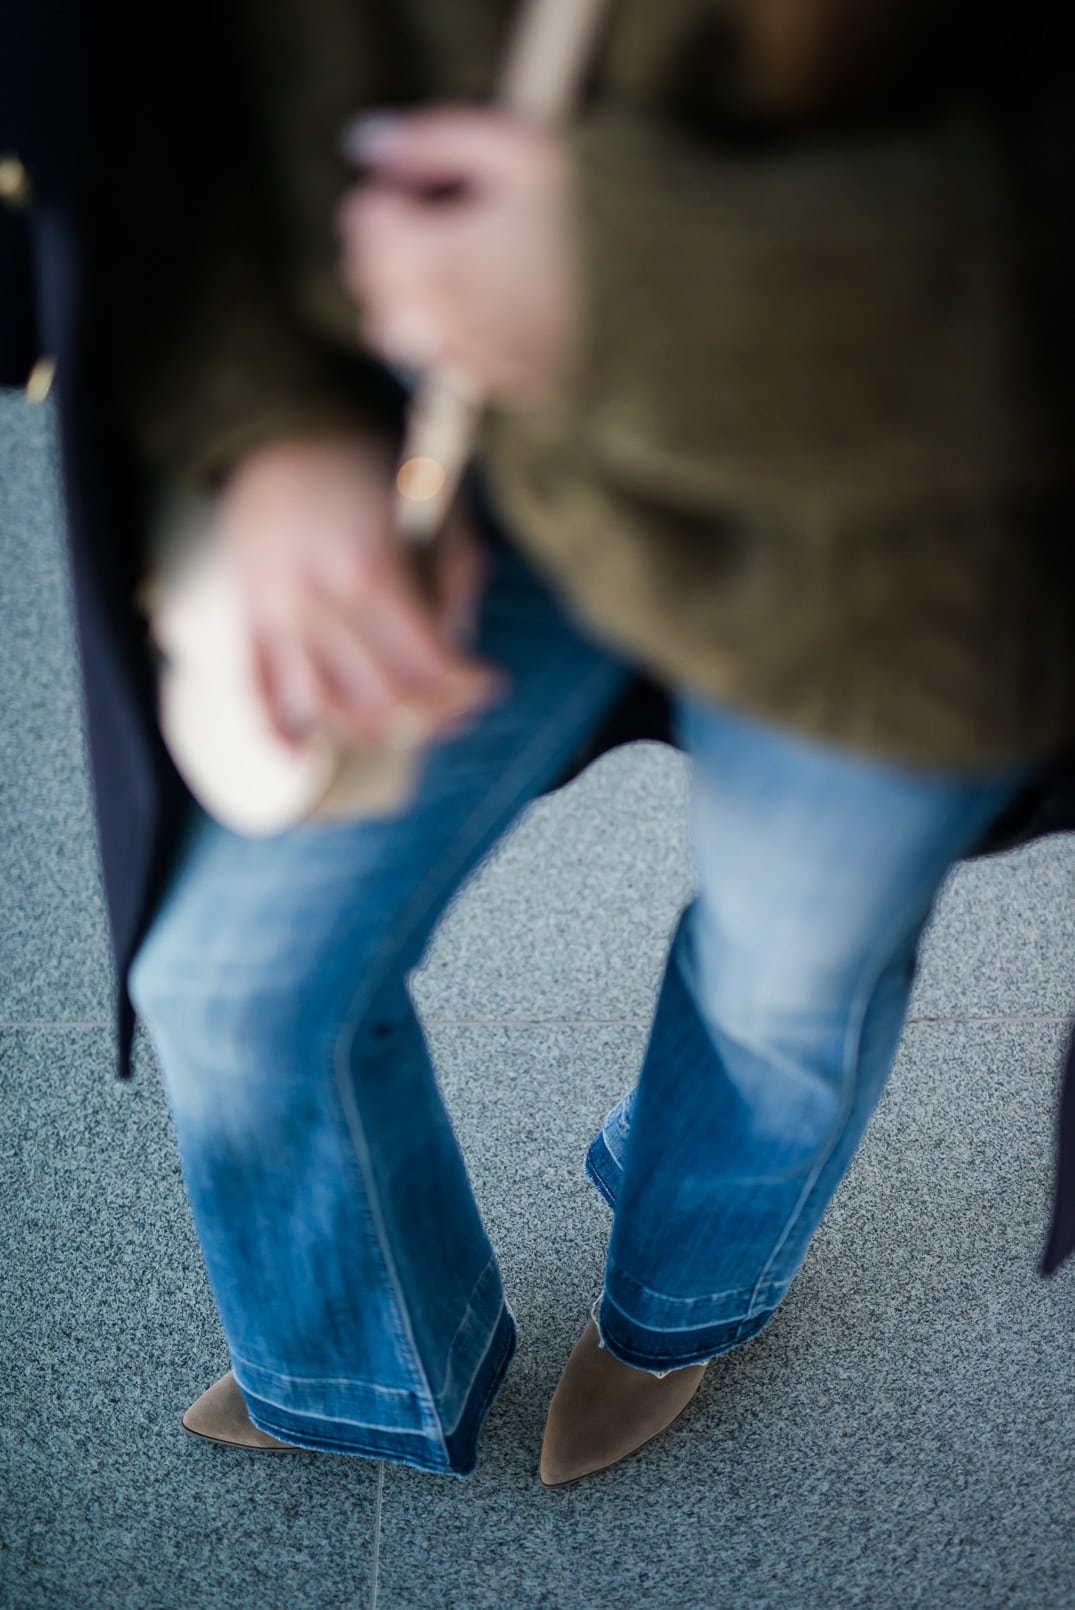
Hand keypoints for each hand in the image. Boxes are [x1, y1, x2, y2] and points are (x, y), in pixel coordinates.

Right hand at [216, 432, 499, 750]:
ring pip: (331, 709)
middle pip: (386, 697)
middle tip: (461, 710)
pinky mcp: (250, 622)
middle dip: (435, 715)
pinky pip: (257, 693)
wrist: (280, 433)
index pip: (429, 666)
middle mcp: (321, 604)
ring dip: (377, 732)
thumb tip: (459, 647)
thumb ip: (457, 580)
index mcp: (372, 572)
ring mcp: (279, 618)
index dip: (468, 687)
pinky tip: (303, 758)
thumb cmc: (367, 468)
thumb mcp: (436, 509)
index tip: (490, 684)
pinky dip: (278, 735)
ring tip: (409, 724)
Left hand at [337, 107, 576, 406]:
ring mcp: (460, 358)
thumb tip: (359, 145)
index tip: (444, 192)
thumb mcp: (510, 144)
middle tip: (459, 225)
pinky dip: (451, 333)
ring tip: (472, 267)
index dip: (400, 194)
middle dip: (399, 245)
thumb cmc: (578, 203)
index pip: (363, 217)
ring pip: (392, 325)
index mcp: (427, 258)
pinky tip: (493, 307)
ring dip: (415, 294)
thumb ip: (427, 136)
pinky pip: (436, 360)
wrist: (646, 279)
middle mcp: (434, 320)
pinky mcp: (488, 383)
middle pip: (368, 275)